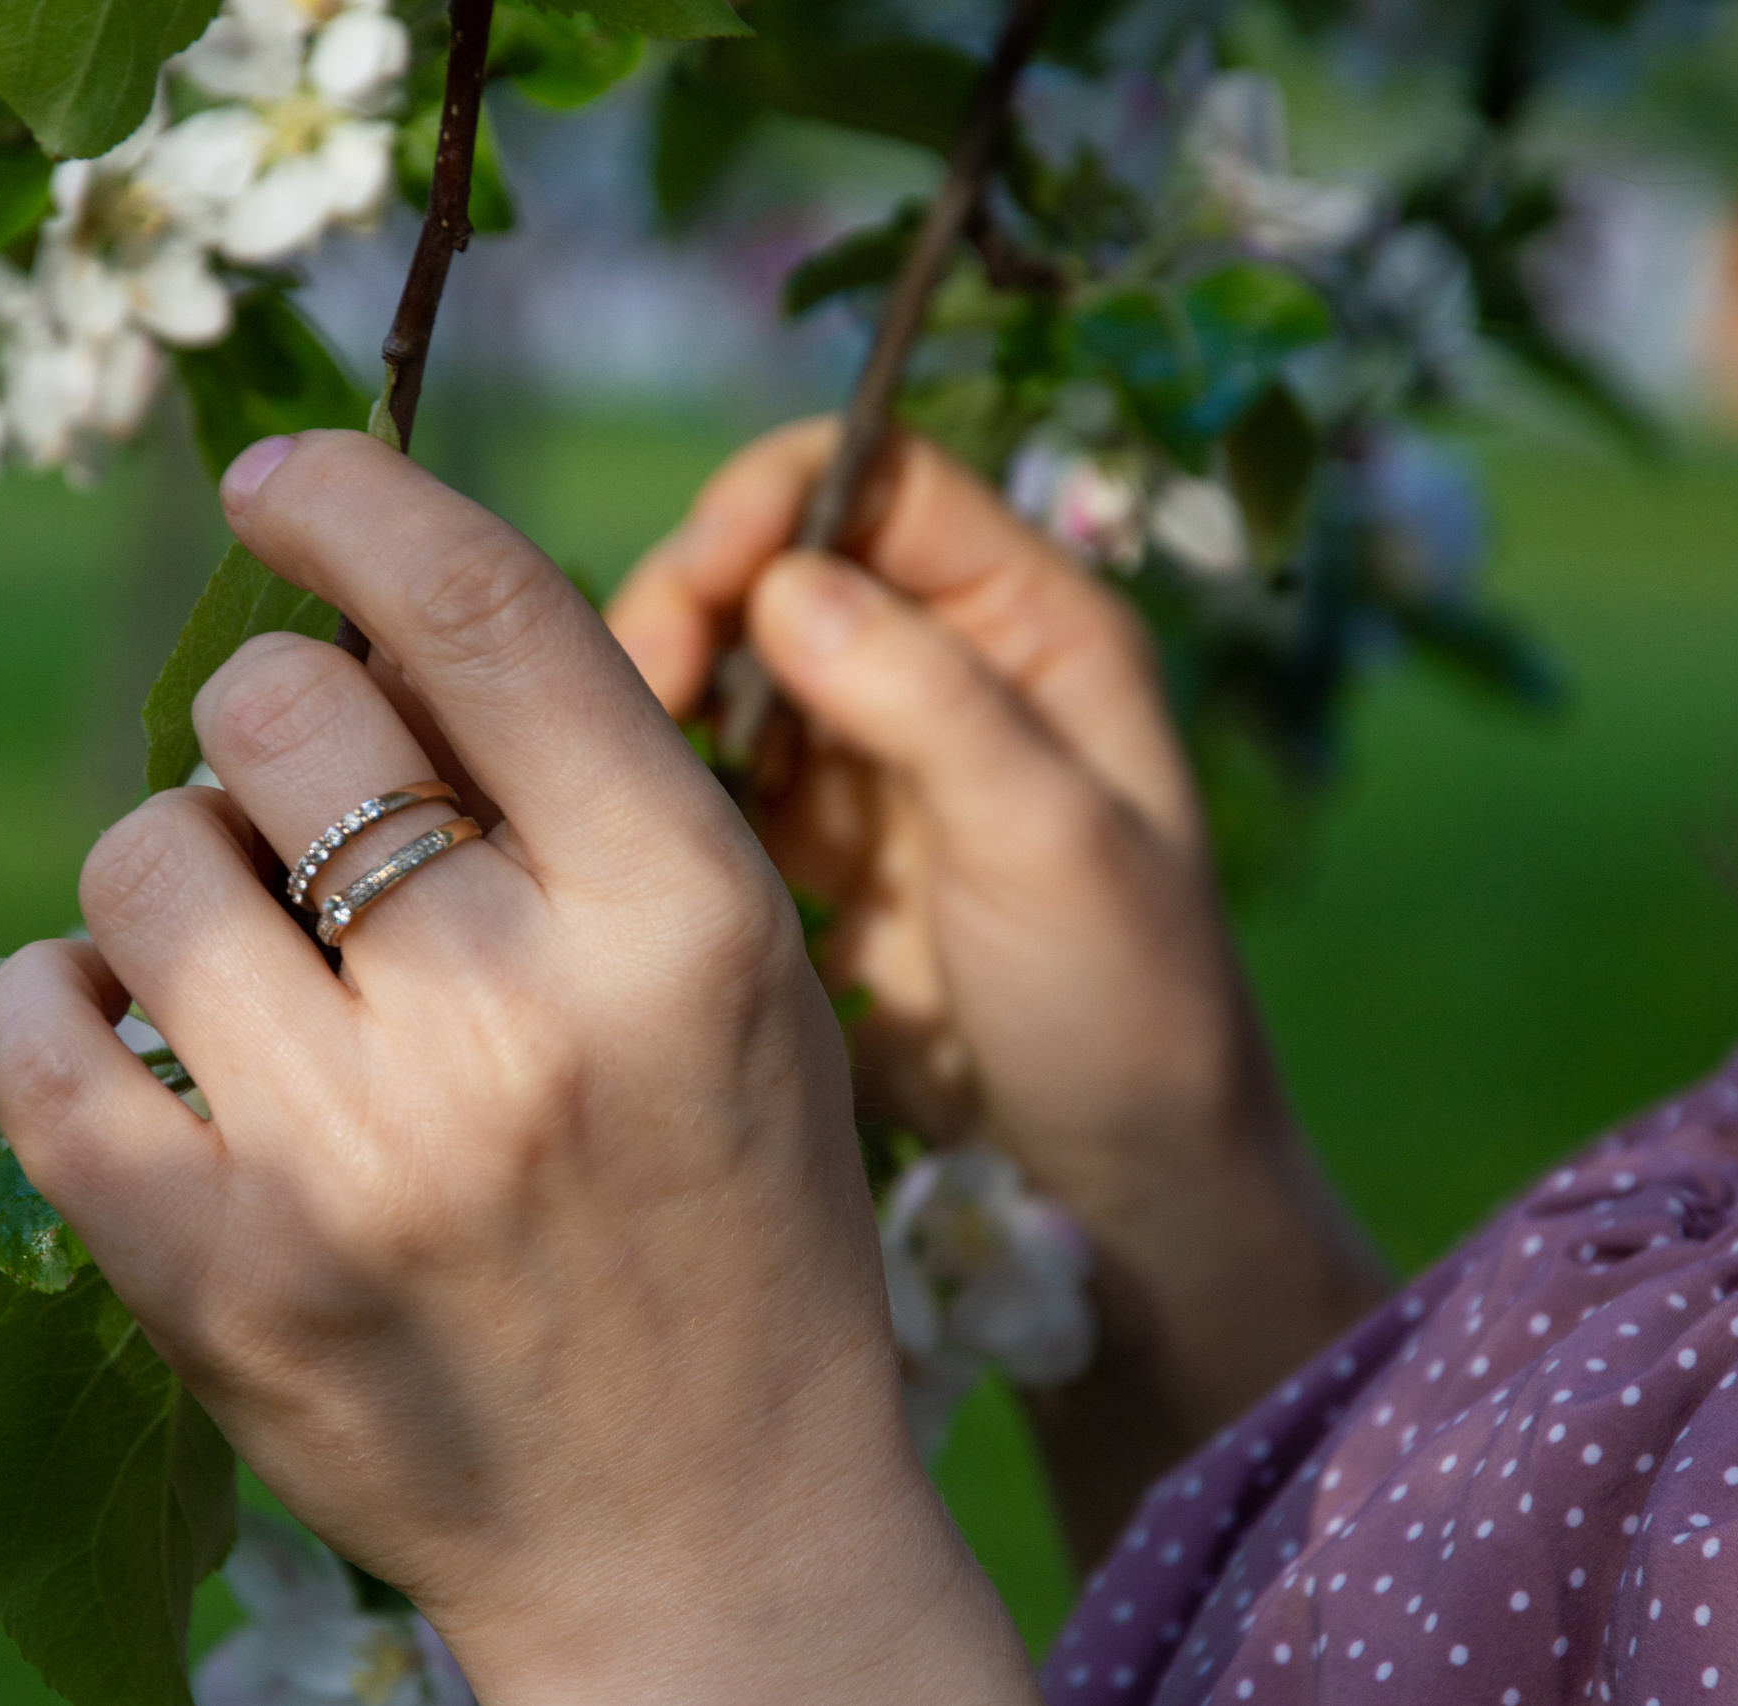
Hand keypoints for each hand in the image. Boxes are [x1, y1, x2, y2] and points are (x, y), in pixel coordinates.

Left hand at [0, 431, 1037, 1705]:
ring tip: (247, 966)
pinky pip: (35, 1034)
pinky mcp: (216, 1279)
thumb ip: (581, 794)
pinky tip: (132, 1030)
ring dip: (173, 874)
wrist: (704, 1528)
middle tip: (301, 811)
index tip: (277, 478)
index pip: (481, 609)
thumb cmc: (730, 1221)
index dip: (352, 500)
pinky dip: (60, 998)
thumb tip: (353, 621)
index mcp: (684, 911)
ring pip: (141, 858)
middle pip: (273, 711)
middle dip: (267, 725)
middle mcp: (518, 1016)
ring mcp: (355, 1157)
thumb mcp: (736, 974)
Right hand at [609, 422, 1386, 1552]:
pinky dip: (664, 783)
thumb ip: (929, 703)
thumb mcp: (1052, 846)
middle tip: (623, 699)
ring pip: (734, 668)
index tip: (692, 588)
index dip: (772, 507)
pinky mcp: (820, 850)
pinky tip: (624, 829)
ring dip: (661, 698)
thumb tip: (785, 584)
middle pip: (780, 564)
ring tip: (607, 773)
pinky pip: (716, 776)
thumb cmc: (1130, 1014)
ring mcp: (878, 761)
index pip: (878, 482)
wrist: (1124, 1191)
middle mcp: (951, 669)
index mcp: (1037, 628)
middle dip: (692, 607)